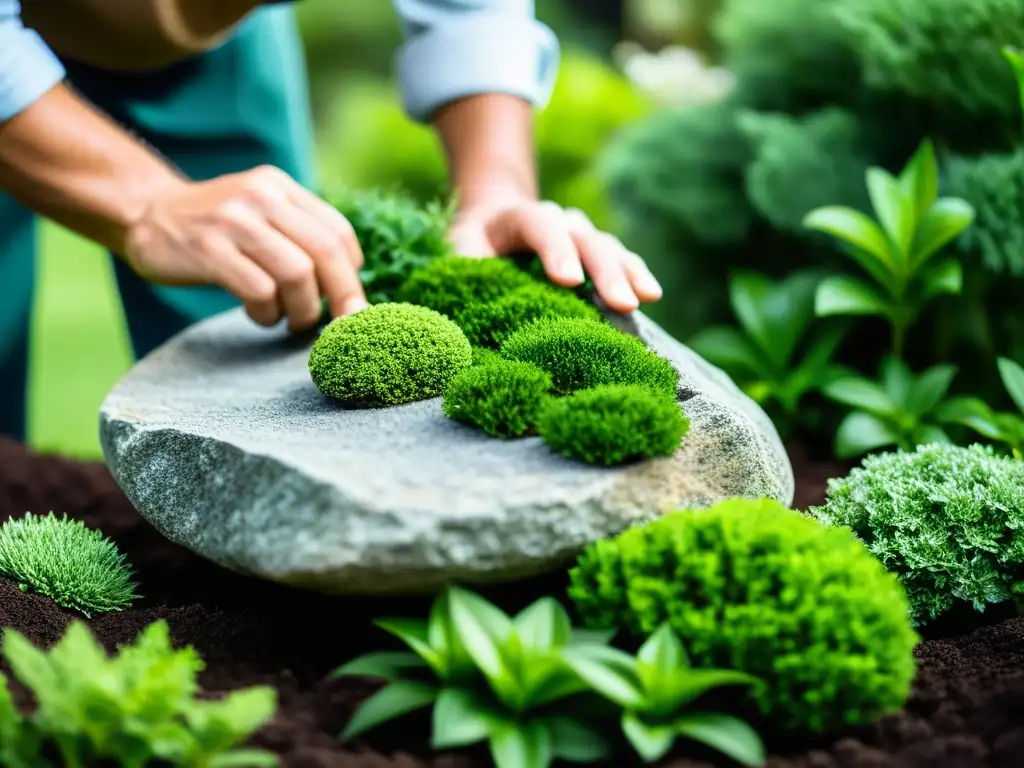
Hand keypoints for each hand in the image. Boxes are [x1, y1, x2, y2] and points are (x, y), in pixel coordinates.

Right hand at [123, 165, 368, 330]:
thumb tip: (348, 287)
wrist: (144, 216)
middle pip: (325, 252)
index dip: (352, 273)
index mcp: (278, 187)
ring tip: (292, 320)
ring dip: (303, 309)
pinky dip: (269, 313)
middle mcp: (260, 196)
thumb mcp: (258, 212)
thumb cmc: (214, 228)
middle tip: (342, 326)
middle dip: (342, 296)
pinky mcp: (208, 250)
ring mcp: (233, 221)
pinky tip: (260, 316)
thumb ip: (298, 234)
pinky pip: (260, 291)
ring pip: (297, 274)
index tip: (349, 302)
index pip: (337, 230)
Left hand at [447, 198, 662, 313]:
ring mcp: (581, 234)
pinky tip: (651, 295)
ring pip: (609, 247)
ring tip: (644, 298)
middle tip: (620, 303)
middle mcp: (557, 219)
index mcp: (517, 217)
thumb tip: (454, 317)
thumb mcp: (453, 254)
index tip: (569, 282)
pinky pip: (620, 260)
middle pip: (584, 239)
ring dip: (628, 272)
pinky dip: (636, 275)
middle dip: (604, 271)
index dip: (556, 251)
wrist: (489, 225)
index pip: (541, 226)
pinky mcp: (596, 254)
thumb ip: (459, 274)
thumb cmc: (468, 247)